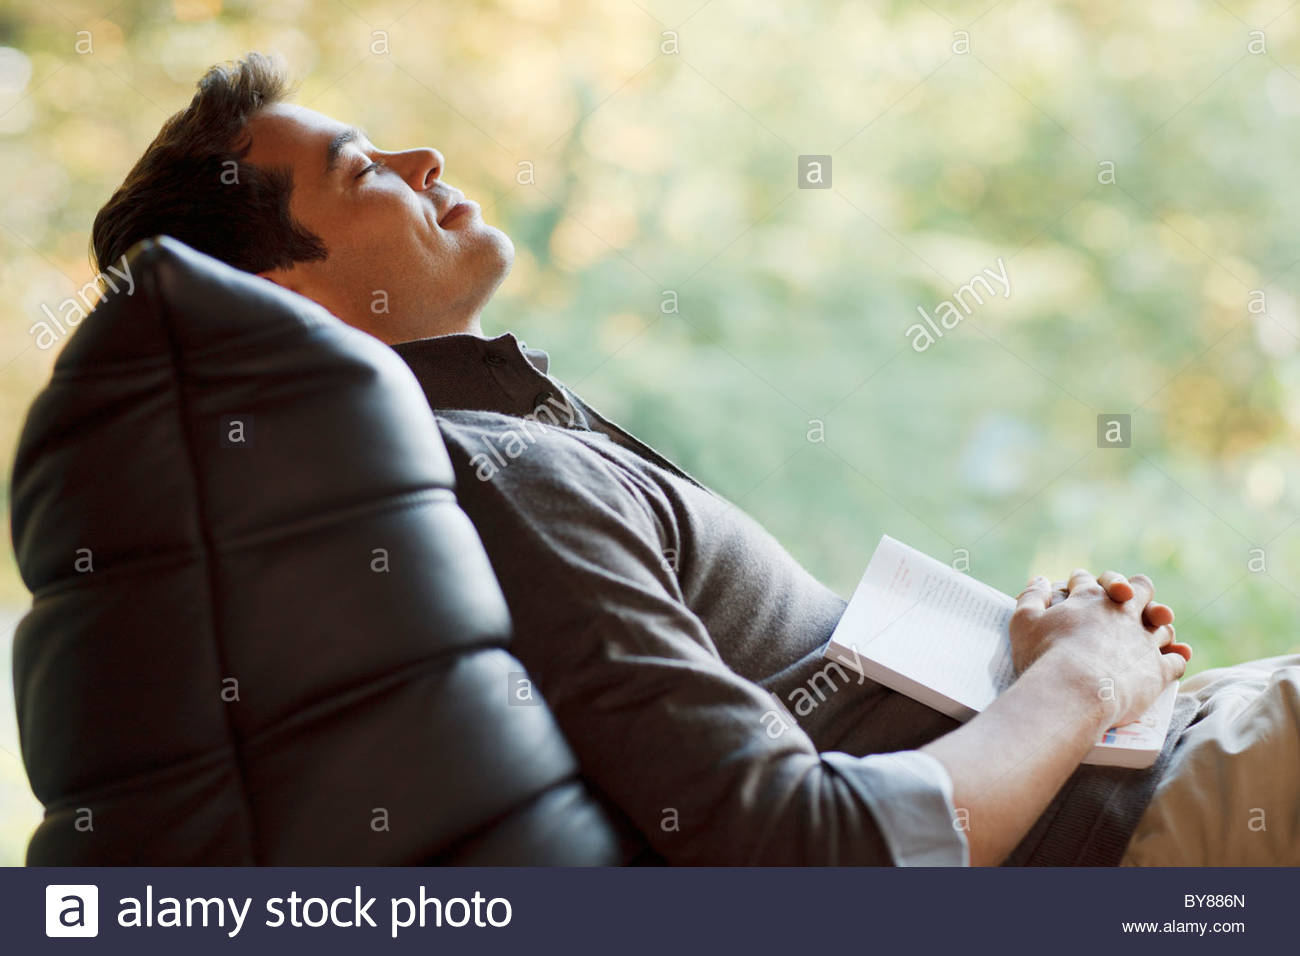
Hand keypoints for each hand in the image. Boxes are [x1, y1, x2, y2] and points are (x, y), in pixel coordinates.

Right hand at [1011, 569, 1188, 727]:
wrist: (1073, 691)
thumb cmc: (1044, 655)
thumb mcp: (1023, 621)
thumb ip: (1031, 596)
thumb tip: (1038, 579)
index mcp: (1089, 598)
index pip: (1087, 580)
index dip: (1080, 582)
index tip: (1075, 587)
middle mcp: (1122, 612)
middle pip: (1140, 588)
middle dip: (1136, 592)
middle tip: (1126, 602)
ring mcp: (1144, 639)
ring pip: (1163, 625)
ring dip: (1158, 627)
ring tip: (1152, 634)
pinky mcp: (1159, 668)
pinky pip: (1177, 659)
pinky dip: (1177, 657)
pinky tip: (1173, 658)